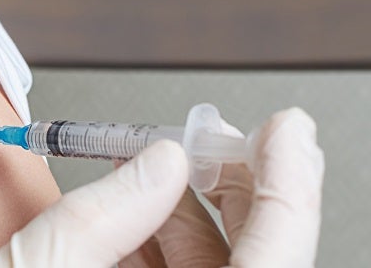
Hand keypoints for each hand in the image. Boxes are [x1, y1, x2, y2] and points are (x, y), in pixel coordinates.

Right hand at [0, 108, 323, 267]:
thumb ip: (103, 213)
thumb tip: (158, 162)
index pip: (274, 263)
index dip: (285, 188)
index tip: (282, 133)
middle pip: (251, 264)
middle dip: (234, 190)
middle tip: (216, 137)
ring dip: (186, 211)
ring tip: (154, 161)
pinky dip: (155, 243)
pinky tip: (134, 204)